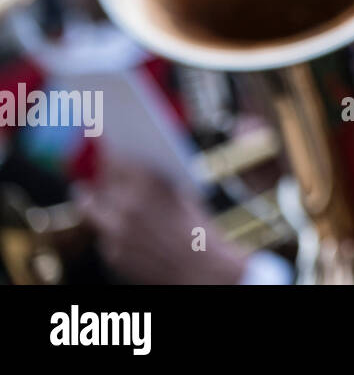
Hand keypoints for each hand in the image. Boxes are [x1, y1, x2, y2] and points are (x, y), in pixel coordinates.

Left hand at [72, 156, 249, 284]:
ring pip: (92, 208)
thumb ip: (157, 182)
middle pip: (103, 182)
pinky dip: (107, 228)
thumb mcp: (184, 196)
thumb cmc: (199, 232)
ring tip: (83, 193)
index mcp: (150, 184)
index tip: (107, 150)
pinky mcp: (112, 253)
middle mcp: (128, 204)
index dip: (112, 154)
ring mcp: (117, 231)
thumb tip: (135, 172)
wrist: (201, 272)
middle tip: (98, 170)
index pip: (118, 160)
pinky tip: (112, 225)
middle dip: (102, 175)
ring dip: (91, 198)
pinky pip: (102, 234)